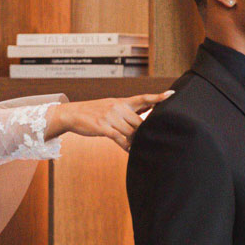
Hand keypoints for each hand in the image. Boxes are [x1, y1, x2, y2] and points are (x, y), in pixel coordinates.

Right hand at [46, 92, 172, 150]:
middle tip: (147, 139)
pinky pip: (120, 138)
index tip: (171, 94)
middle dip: (143, 132)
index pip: (143, 98)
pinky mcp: (103, 127)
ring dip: (134, 140)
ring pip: (131, 131)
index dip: (158, 97)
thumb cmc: (94, 112)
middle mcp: (118, 107)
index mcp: (121, 101)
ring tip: (135, 145)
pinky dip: (126, 146)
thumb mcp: (111, 106)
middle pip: (139, 121)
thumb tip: (146, 109)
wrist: (72, 114)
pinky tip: (129, 150)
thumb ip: (127, 109)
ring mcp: (110, 117)